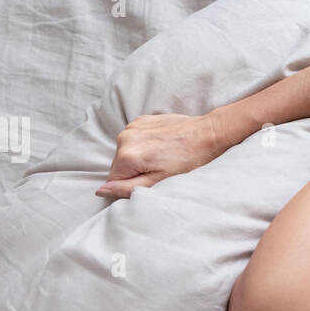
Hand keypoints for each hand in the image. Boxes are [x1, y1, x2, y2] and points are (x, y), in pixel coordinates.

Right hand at [95, 112, 224, 198]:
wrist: (208, 134)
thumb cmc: (189, 161)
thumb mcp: (159, 181)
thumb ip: (127, 188)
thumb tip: (101, 190)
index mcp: (127, 155)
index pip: (113, 180)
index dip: (129, 185)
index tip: (150, 180)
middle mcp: (125, 138)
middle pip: (118, 165)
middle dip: (134, 171)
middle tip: (159, 169)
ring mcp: (133, 126)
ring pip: (126, 152)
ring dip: (139, 157)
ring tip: (162, 157)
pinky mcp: (141, 120)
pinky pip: (134, 139)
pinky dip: (144, 144)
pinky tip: (162, 146)